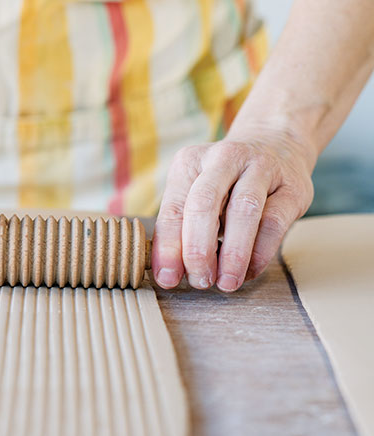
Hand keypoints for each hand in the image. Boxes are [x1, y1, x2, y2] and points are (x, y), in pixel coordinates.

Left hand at [152, 130, 314, 291]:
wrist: (277, 144)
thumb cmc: (227, 182)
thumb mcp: (197, 195)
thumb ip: (182, 229)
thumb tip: (169, 273)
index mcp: (190, 162)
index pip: (173, 209)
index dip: (168, 248)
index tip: (168, 279)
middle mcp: (223, 158)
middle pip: (204, 204)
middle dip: (198, 249)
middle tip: (200, 281)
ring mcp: (261, 168)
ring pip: (243, 211)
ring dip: (232, 254)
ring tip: (226, 282)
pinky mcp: (292, 186)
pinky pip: (274, 223)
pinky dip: (260, 253)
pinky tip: (250, 271)